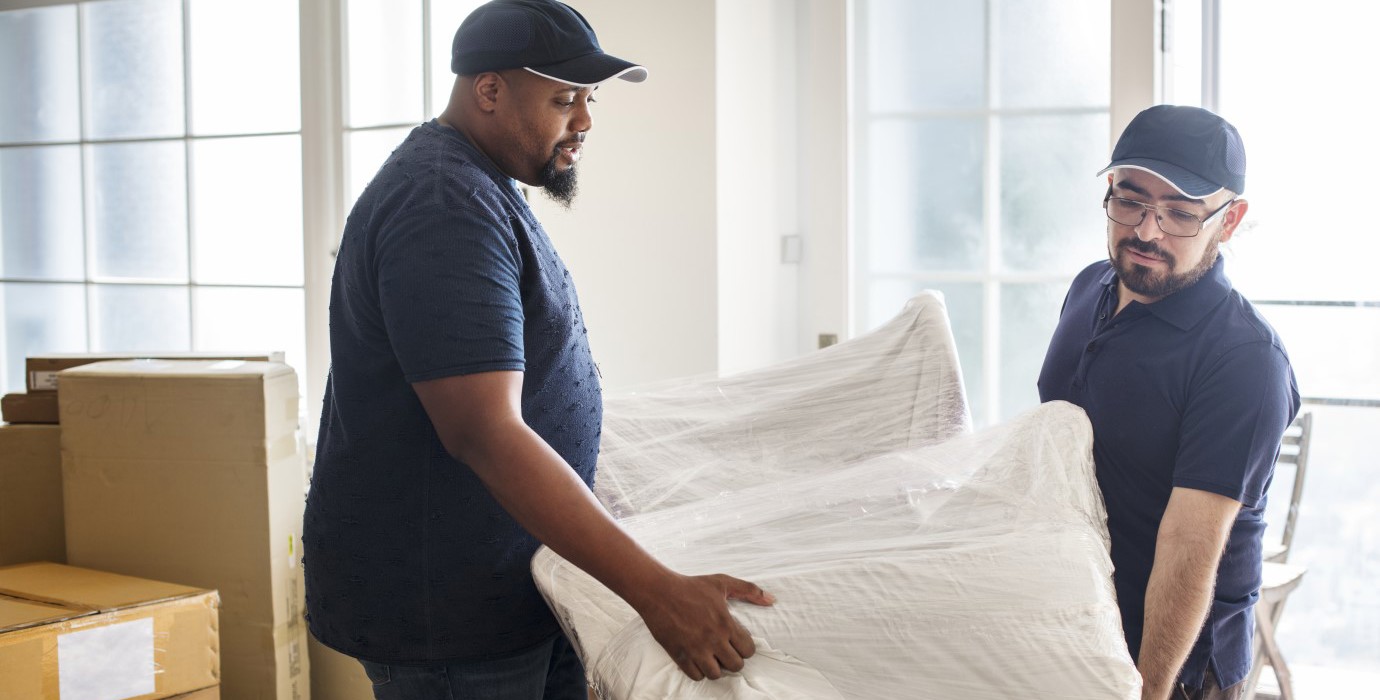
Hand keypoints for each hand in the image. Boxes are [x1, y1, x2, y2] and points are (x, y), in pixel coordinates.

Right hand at [634, 573, 774, 680]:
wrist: (658, 591)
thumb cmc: (691, 586)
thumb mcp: (722, 582)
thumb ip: (749, 590)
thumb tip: (772, 600)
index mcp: (726, 623)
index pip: (748, 650)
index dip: (745, 647)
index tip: (736, 641)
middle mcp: (713, 639)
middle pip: (735, 665)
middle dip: (733, 659)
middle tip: (724, 649)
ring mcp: (696, 649)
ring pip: (716, 674)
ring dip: (716, 667)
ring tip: (711, 656)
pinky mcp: (680, 655)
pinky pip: (696, 676)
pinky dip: (699, 671)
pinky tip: (697, 659)